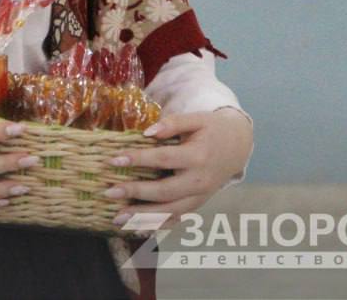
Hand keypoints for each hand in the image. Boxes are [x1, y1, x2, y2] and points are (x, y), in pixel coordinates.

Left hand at [101, 107, 252, 231]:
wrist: (237, 146)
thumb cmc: (211, 129)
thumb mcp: (196, 119)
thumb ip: (172, 123)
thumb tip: (147, 132)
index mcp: (198, 157)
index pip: (163, 159)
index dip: (138, 160)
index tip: (114, 160)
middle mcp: (200, 181)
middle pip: (164, 191)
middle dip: (135, 193)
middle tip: (109, 192)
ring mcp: (200, 197)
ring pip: (170, 212)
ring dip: (142, 217)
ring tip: (117, 217)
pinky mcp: (198, 205)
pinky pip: (176, 220)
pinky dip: (157, 225)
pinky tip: (136, 228)